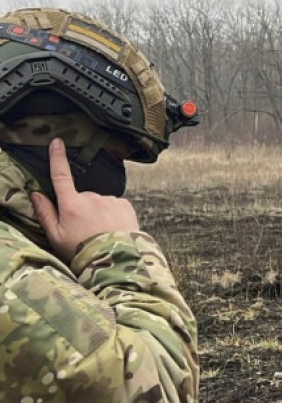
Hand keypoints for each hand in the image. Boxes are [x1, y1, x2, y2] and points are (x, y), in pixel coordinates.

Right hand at [30, 138, 139, 263]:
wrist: (115, 260)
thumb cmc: (81, 251)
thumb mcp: (56, 236)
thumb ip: (45, 213)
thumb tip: (36, 193)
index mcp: (71, 204)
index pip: (61, 176)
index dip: (57, 157)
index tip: (57, 142)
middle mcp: (91, 197)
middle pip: (81, 197)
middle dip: (80, 209)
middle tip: (83, 231)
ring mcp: (110, 199)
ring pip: (99, 202)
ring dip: (98, 213)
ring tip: (100, 233)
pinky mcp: (125, 204)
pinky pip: (114, 206)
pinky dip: (112, 215)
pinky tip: (112, 230)